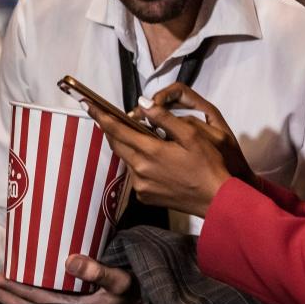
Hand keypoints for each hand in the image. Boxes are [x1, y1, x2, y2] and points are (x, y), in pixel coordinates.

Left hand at [0, 255, 138, 303]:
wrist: (152, 300)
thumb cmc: (137, 293)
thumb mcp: (121, 281)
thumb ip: (98, 271)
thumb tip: (70, 260)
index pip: (35, 297)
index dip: (12, 287)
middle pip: (32, 302)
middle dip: (10, 292)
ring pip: (40, 302)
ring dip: (21, 293)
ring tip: (6, 285)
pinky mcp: (83, 300)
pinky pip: (53, 296)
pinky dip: (40, 289)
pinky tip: (39, 280)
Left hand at [86, 83, 244, 216]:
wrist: (216, 200)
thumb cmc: (207, 165)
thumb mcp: (190, 134)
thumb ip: (164, 118)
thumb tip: (142, 103)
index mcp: (150, 152)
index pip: (117, 129)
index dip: (101, 115)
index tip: (88, 104)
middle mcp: (140, 170)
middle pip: (117, 144)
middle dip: (110, 128)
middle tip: (106, 115)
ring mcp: (141, 186)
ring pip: (126, 158)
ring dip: (127, 145)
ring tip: (136, 134)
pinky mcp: (145, 196)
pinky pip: (135, 174)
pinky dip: (138, 161)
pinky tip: (151, 158)